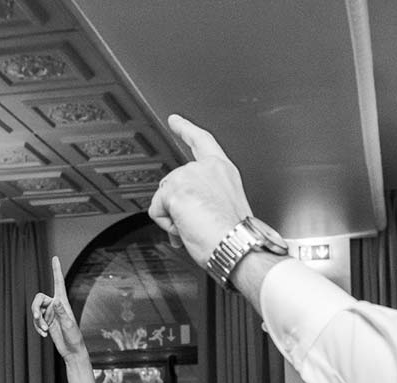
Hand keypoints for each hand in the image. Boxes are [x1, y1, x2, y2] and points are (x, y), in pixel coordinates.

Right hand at [32, 256, 86, 360]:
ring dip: (37, 320)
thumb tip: (55, 300)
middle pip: (39, 298)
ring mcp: (50, 314)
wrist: (72, 351)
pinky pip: (36, 320)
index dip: (56, 270)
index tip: (55, 257)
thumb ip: (62, 313)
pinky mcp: (46, 322)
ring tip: (43, 330)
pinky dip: (37, 327)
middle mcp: (56, 306)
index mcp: (63, 303)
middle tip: (37, 319)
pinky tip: (43, 335)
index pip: (58, 283)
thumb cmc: (74, 338)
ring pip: (35, 310)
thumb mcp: (69, 325)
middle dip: (35, 308)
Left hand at [147, 115, 254, 268]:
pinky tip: (187, 229)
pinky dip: (167, 225)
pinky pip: (157, 211)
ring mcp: (189, 176)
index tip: (175, 120)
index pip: (202, 141)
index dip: (186, 129)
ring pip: (164, 198)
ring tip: (197, 229)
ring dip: (174, 218)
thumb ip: (205, 198)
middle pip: (173, 182)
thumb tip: (186, 213)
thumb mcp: (225, 208)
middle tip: (198, 225)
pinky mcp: (174, 190)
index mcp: (223, 170)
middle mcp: (206, 168)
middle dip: (177, 206)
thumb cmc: (238, 236)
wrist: (240, 247)